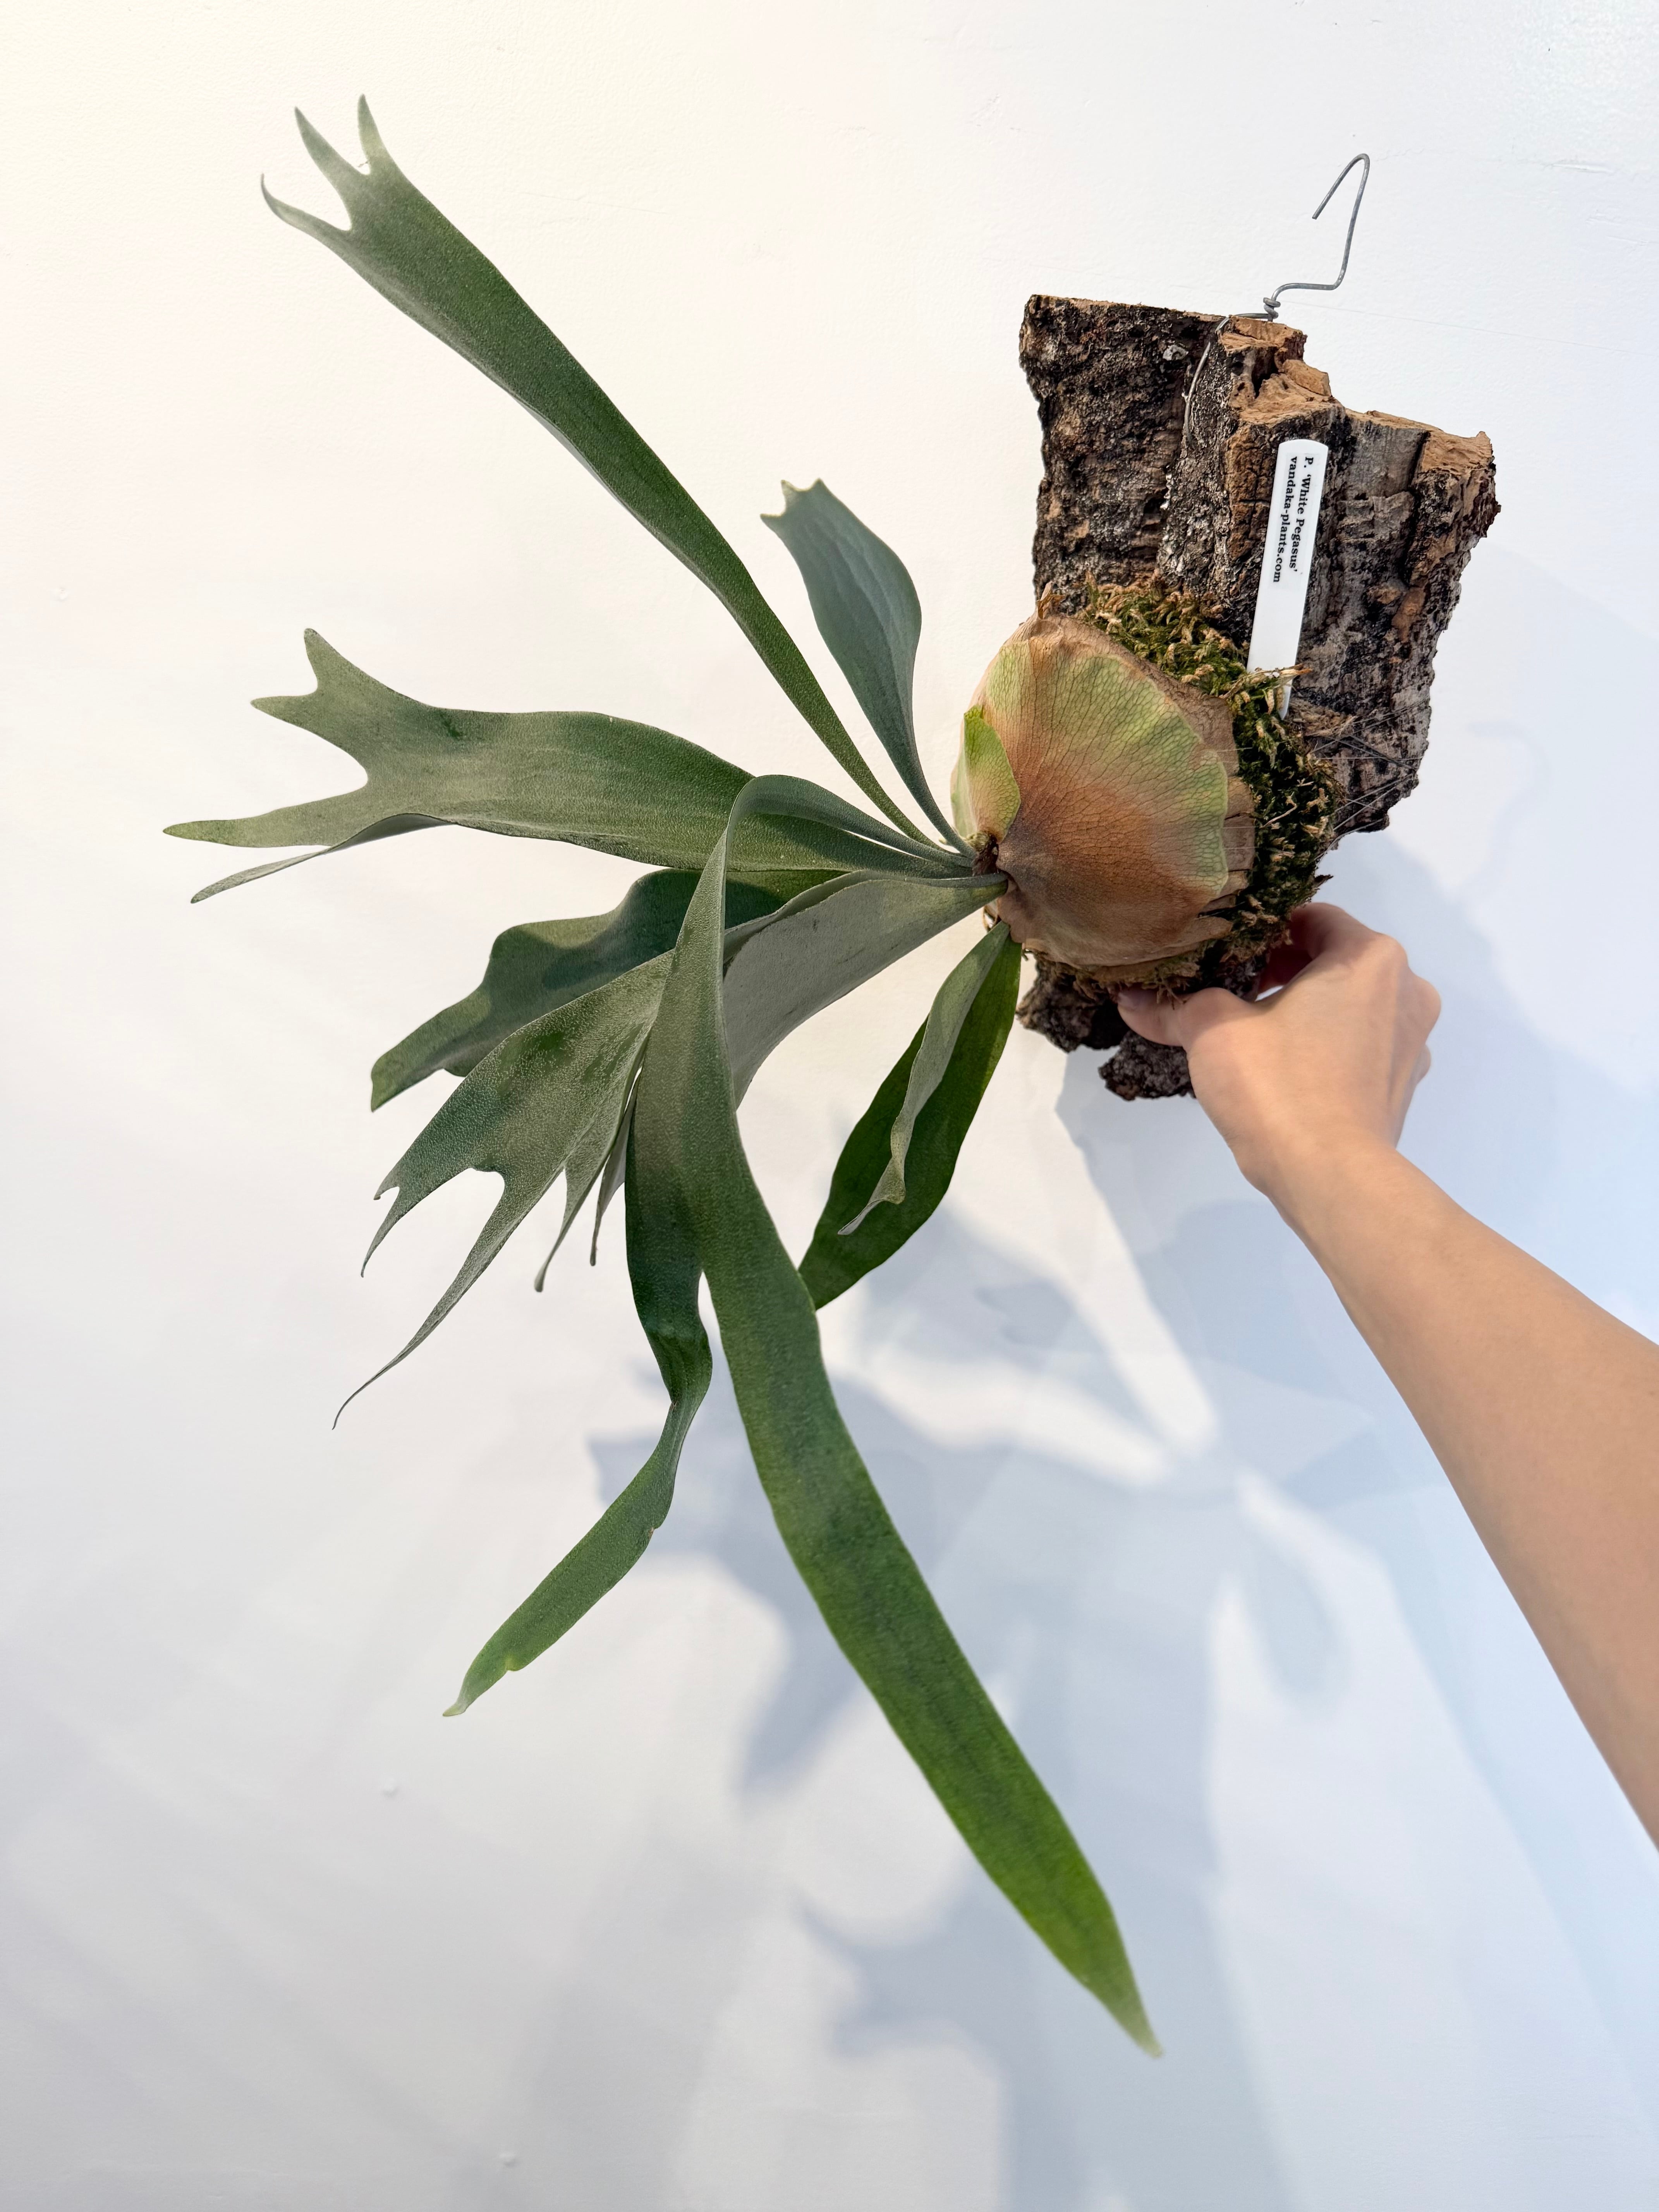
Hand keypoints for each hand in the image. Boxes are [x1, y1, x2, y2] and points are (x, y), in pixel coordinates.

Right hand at [1117, 904, 1440, 1223]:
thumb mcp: (1212, 1032)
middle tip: (1231, 994)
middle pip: (1333, 962)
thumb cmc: (1278, 1085)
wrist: (1330, 1176)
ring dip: (1306, 1012)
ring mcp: (1412, 1041)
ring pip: (1349, 1007)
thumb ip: (1173, 1007)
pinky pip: (1361, 1049)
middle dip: (1282, 974)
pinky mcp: (1403, 1086)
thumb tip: (1128, 998)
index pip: (1311, 918)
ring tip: (1255, 1037)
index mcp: (1370, 956)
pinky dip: (1327, 1051)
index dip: (1261, 932)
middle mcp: (1406, 989)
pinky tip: (1287, 1074)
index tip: (1225, 956)